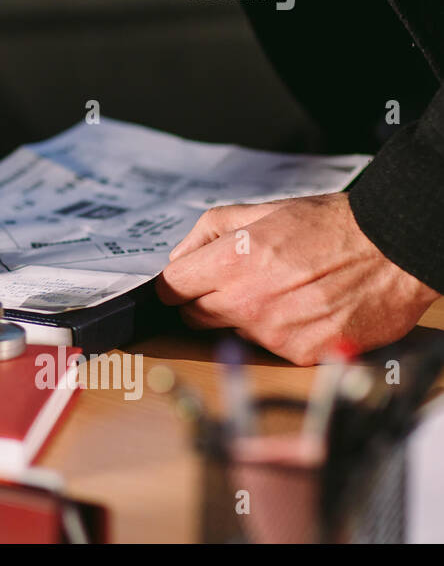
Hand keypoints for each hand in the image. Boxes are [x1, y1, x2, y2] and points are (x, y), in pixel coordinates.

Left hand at [154, 193, 439, 364]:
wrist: (394, 252)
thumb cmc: (330, 227)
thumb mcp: (262, 211)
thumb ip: (208, 232)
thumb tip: (178, 259)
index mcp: (232, 262)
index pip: (171, 288)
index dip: (176, 284)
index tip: (184, 283)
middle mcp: (248, 302)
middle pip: (194, 315)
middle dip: (206, 300)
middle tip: (240, 282)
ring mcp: (274, 333)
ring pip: (233, 332)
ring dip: (247, 317)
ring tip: (284, 291)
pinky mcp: (301, 354)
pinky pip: (271, 348)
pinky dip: (281, 332)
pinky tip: (304, 310)